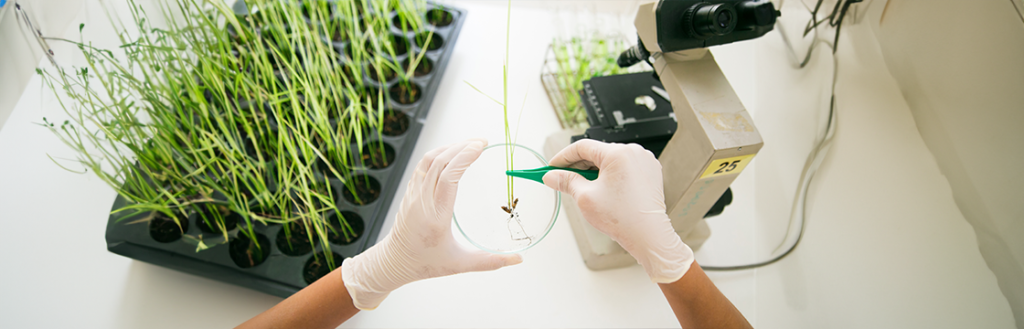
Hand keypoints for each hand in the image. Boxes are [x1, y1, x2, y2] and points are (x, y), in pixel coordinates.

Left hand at [341, 139, 522, 309]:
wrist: (394, 262)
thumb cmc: (426, 263)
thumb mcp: (460, 265)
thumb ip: (491, 262)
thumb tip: (518, 260)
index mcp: (436, 217)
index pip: (449, 178)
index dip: (464, 158)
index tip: (480, 147)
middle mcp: (422, 201)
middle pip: (439, 162)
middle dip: (461, 147)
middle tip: (482, 141)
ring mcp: (413, 194)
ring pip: (428, 160)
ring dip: (449, 147)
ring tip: (469, 144)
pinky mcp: (409, 191)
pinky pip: (422, 165)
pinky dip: (438, 154)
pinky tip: (451, 153)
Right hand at [542, 139, 692, 282]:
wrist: (648, 235)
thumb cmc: (623, 218)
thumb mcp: (585, 197)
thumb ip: (566, 181)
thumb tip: (551, 176)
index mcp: (619, 153)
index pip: (583, 146)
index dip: (563, 157)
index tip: (553, 166)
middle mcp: (634, 152)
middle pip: (597, 152)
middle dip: (578, 165)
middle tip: (563, 178)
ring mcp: (644, 161)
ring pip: (610, 160)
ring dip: (594, 170)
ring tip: (583, 187)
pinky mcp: (649, 172)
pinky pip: (624, 167)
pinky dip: (610, 174)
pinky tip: (601, 189)